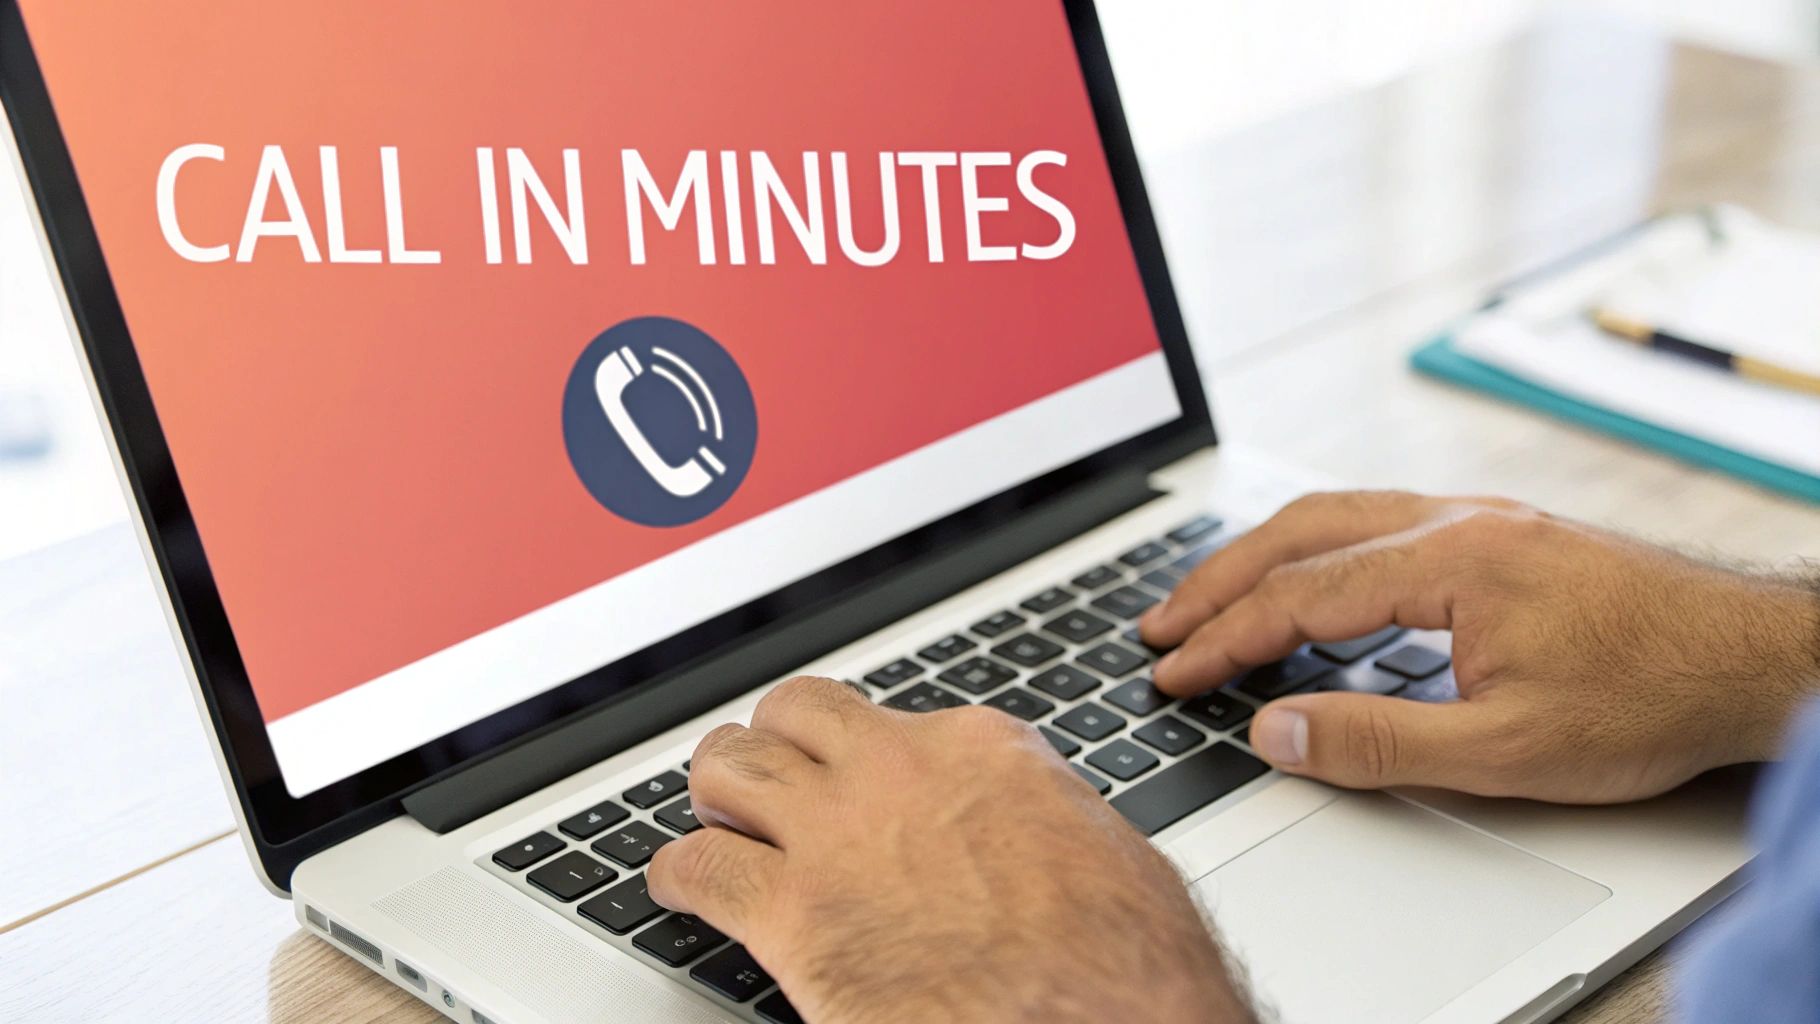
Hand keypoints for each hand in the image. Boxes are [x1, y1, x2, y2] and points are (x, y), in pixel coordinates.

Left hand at [646, 677, 1252, 1023]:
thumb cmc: (1123, 963)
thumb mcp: (1107, 855)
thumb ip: (1044, 823)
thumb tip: (1040, 835)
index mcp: (978, 751)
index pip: (890, 720)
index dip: (865, 754)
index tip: (861, 779)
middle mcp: (896, 769)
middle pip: (796, 714)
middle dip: (775, 743)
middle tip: (770, 779)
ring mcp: (835, 834)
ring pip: (729, 765)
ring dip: (717, 791)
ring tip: (717, 817)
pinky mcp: (789, 914)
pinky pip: (696, 867)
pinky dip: (678, 876)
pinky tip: (682, 889)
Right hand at [1141, 491, 1819, 802]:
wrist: (1753, 659)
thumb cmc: (1651, 697)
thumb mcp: (1507, 749)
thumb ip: (1378, 742)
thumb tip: (1278, 732)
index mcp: (1451, 561)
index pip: (1298, 595)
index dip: (1223, 639)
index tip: (1171, 674)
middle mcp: (1457, 520)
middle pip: (1299, 531)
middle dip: (1216, 581)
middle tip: (1158, 627)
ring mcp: (1479, 518)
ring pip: (1335, 514)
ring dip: (1260, 555)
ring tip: (1208, 598)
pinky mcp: (1499, 531)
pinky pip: (1376, 521)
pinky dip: (1313, 547)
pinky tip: (1306, 580)